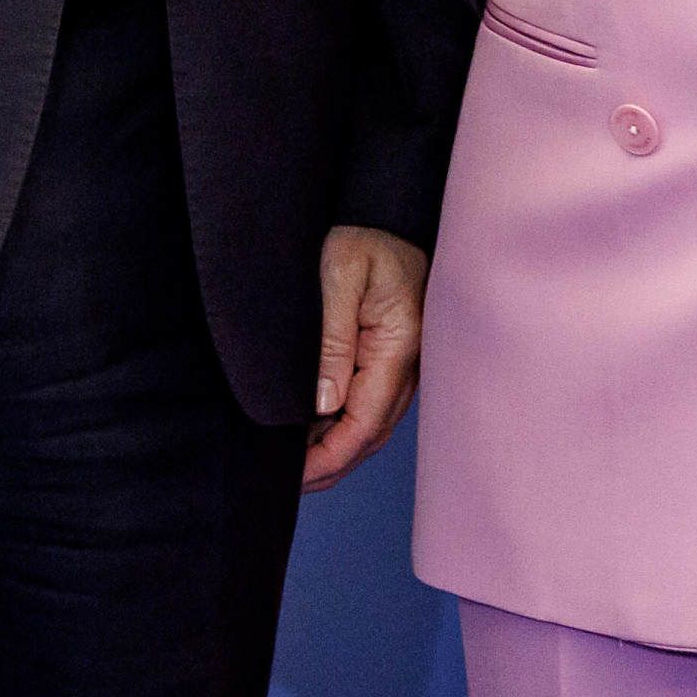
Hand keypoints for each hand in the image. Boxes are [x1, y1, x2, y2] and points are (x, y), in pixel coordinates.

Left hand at [304, 225, 428, 489]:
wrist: (387, 212)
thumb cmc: (363, 236)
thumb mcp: (338, 276)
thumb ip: (331, 339)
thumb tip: (323, 404)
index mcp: (399, 347)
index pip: (365, 423)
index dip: (330, 456)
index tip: (296, 475)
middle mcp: (408, 364)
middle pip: (372, 435)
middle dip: (332, 466)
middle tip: (288, 485)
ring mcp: (403, 363)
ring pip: (372, 425)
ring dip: (337, 451)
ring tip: (297, 468)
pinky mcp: (391, 357)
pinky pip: (370, 404)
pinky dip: (343, 427)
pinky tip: (313, 433)